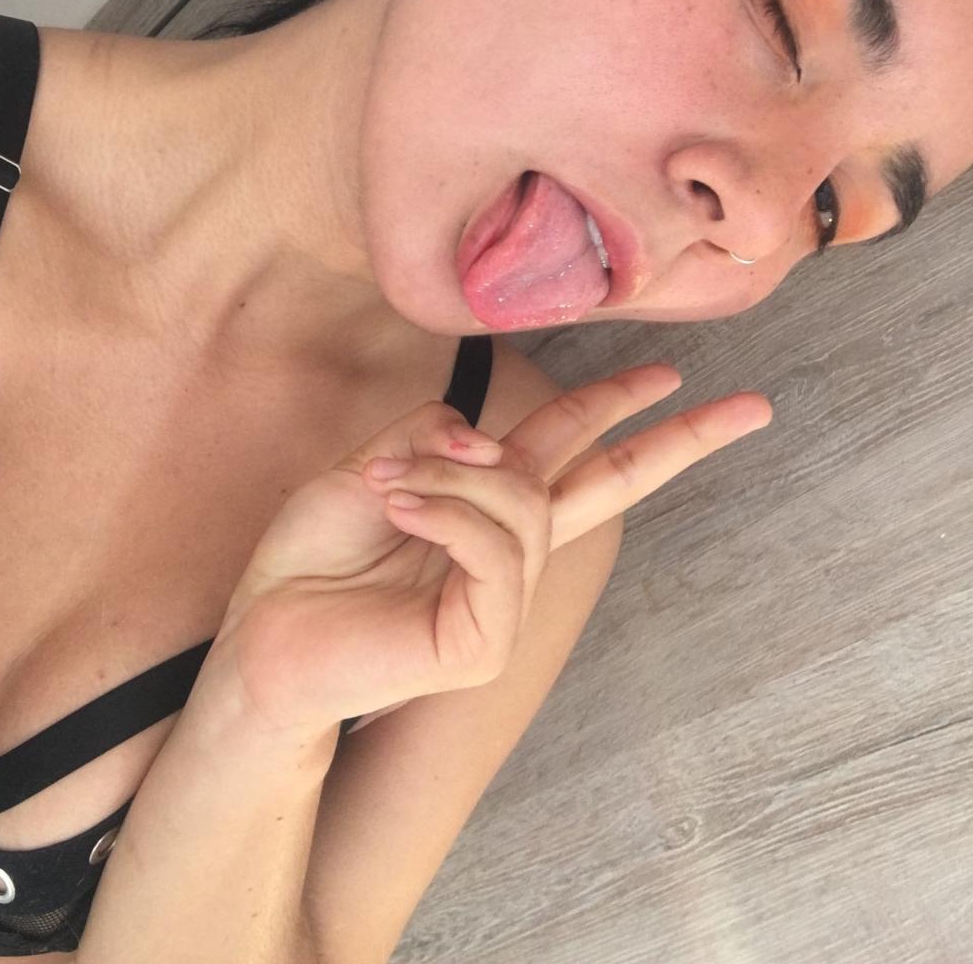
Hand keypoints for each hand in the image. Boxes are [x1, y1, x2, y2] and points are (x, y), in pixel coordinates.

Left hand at [208, 364, 771, 736]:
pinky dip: (444, 513)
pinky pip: (494, 550)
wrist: (263, 636)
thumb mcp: (372, 464)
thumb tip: (489, 443)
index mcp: (486, 502)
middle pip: (614, 482)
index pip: (570, 446)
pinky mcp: (483, 641)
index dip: (618, 405)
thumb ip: (437, 437)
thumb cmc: (311, 556)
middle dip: (682, 440)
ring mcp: (503, 599)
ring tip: (386, 485)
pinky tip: (395, 506)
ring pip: (523, 498)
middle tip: (752, 406)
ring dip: (448, 474)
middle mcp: (509, 547)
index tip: (673, 373)